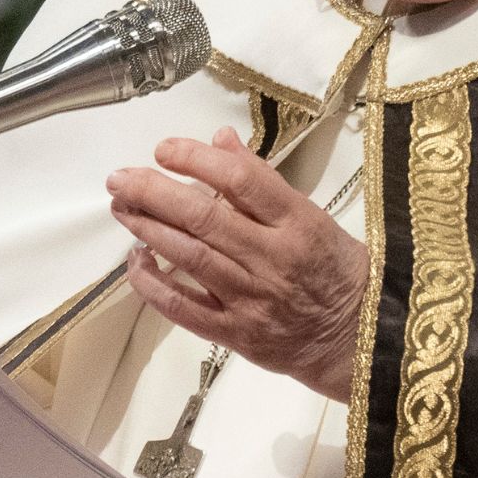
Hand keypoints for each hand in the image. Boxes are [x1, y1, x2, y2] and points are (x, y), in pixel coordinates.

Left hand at [106, 127, 368, 401]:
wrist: (357, 337)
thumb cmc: (333, 268)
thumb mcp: (311, 215)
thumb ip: (261, 180)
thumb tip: (219, 140)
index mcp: (298, 222)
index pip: (242, 181)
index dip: (197, 160)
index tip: (165, 149)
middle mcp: (273, 258)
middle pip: (205, 218)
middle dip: (154, 193)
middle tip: (120, 178)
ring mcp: (252, 299)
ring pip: (191, 257)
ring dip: (148, 229)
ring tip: (121, 208)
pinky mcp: (236, 334)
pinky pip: (184, 308)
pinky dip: (153, 285)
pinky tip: (135, 262)